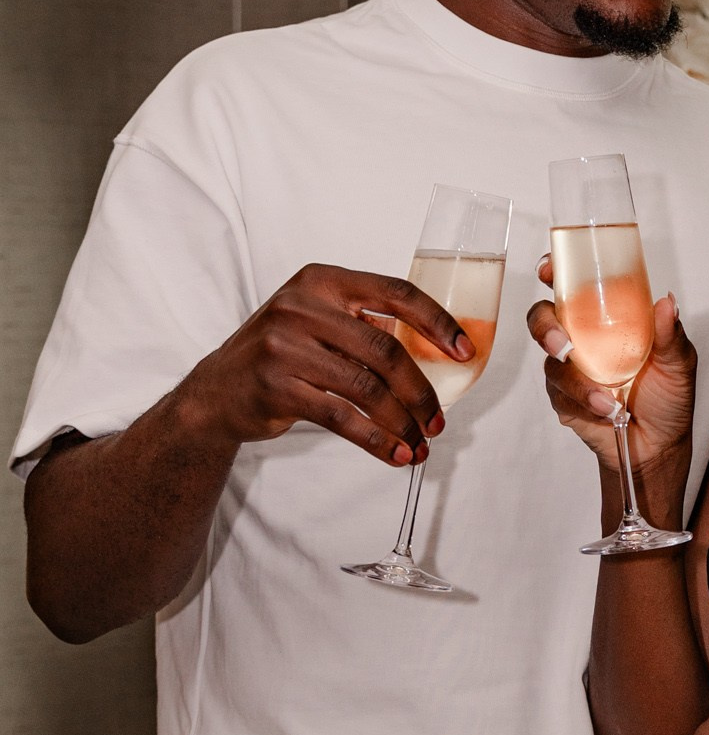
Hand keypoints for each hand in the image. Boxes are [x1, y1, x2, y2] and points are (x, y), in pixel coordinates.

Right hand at [186, 263, 469, 466]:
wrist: (217, 391)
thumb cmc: (281, 354)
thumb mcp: (318, 321)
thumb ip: (365, 326)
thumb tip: (440, 355)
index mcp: (323, 281)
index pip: (395, 293)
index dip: (437, 322)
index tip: (465, 351)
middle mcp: (301, 307)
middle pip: (385, 350)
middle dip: (421, 391)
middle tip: (439, 420)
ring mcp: (284, 346)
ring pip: (366, 388)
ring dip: (402, 422)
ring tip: (421, 444)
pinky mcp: (276, 387)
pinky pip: (341, 417)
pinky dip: (376, 440)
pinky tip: (396, 454)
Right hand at [528, 271, 697, 479]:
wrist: (659, 446)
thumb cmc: (669, 397)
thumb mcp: (679, 364)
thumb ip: (671, 335)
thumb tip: (667, 304)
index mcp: (608, 318)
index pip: (575, 286)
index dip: (556, 272)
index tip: (548, 270)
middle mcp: (583, 338)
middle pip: (544, 318)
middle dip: (546, 328)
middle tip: (564, 348)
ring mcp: (570, 369)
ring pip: (551, 364)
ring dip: (578, 384)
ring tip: (609, 402)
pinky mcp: (564, 399)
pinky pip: (559, 395)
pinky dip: (583, 404)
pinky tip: (608, 412)